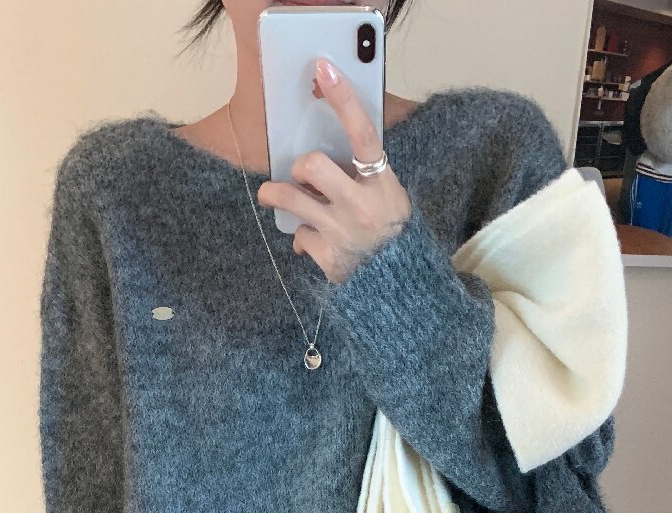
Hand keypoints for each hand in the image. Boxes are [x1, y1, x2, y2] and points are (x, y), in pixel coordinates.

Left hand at [256, 56, 412, 283]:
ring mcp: (344, 234)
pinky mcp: (330, 260)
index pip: (364, 134)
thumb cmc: (387, 228)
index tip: (324, 70)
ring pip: (291, 200)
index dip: (344, 100)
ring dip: (277, 195)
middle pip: (313, 166)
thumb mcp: (388, 192)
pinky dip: (304, 239)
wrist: (398, 283)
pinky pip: (300, 238)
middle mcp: (363, 207)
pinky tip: (315, 242)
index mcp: (383, 184)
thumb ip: (364, 168)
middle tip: (297, 173)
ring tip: (273, 196)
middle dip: (299, 166)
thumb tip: (330, 139)